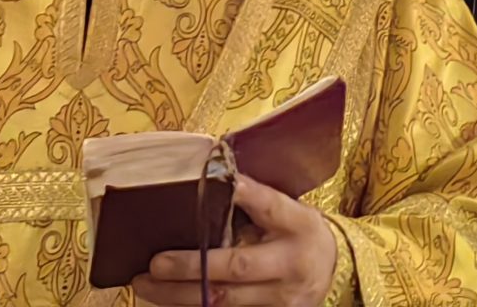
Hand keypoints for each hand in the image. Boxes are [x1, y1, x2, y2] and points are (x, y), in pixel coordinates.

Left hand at [134, 174, 337, 305]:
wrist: (332, 273)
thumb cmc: (301, 235)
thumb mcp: (291, 212)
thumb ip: (258, 203)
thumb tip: (211, 182)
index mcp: (299, 226)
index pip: (272, 207)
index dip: (247, 195)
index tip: (223, 182)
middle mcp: (292, 265)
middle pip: (237, 268)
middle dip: (192, 267)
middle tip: (155, 263)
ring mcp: (281, 300)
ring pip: (224, 301)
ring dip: (178, 295)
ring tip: (145, 284)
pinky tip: (166, 300)